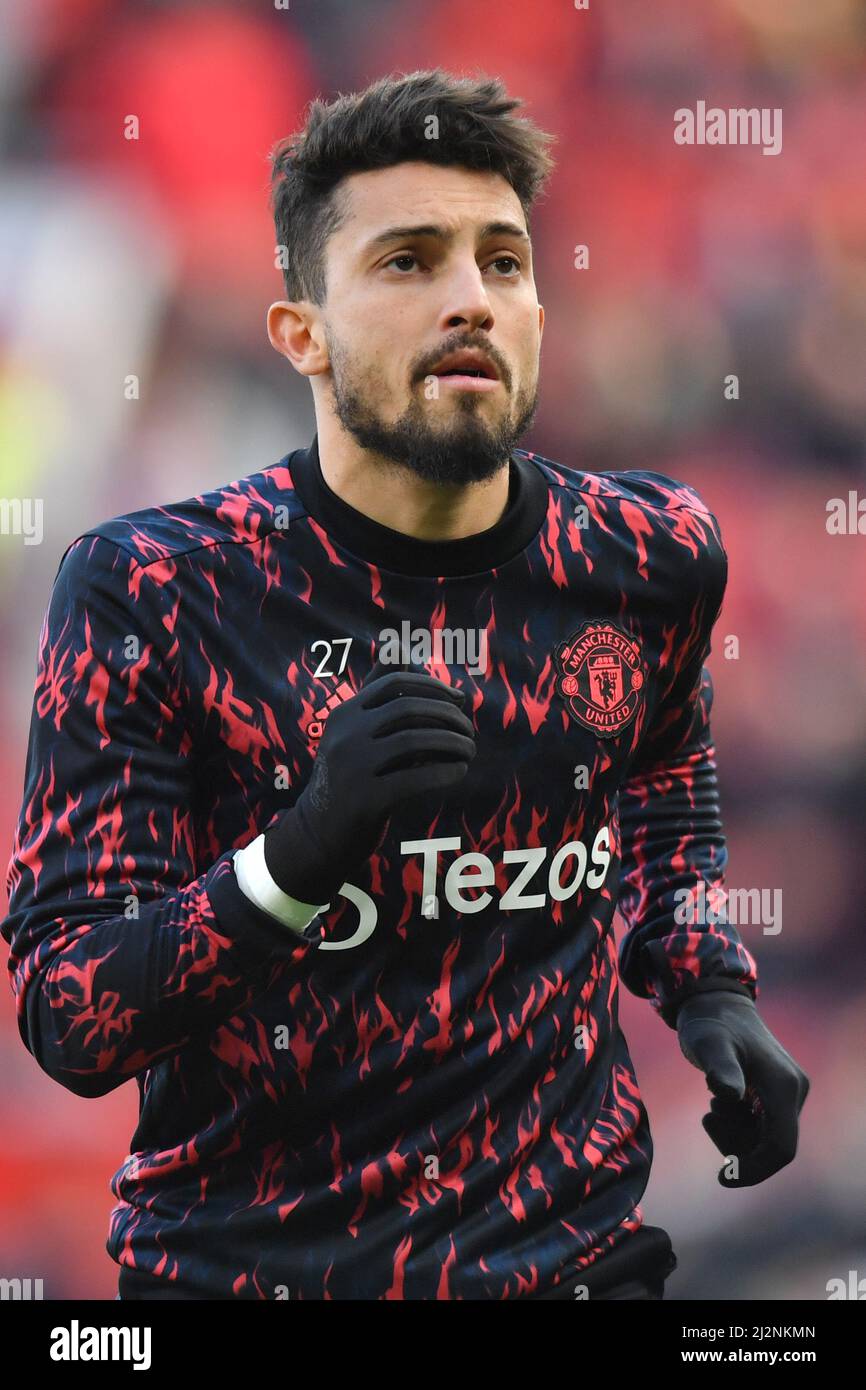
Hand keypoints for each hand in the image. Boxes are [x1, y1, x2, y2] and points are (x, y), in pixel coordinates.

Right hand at [263, 655, 475, 904]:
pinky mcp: (365, 799)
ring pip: (416, 741)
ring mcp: (352, 766)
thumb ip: (376, 695)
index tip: (460, 699)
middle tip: (470, 730)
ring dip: (453, 743)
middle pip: (408, 708)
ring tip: (470, 750)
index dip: (432, 686)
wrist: (320, 833)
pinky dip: (445, 771)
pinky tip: (460, 771)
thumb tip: (401, 647)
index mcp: (344, 714)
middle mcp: (344, 735)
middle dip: (448, 716)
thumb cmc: (349, 778)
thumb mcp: (355, 734)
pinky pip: (416, 778)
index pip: (393, 683)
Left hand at [675, 990, 809, 1187]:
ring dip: (735, 1131)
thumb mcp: (708, 1044)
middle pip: (772, 1147)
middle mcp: (793, 1091)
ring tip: (712, 1100)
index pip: (781, 1147)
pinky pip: (761, 1127)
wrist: (715, 1003)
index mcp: (783, 1085)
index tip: (723, 1178)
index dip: (754, 1170)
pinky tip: (719, 1098)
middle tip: (708, 1114)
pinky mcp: (777, 1093)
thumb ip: (720, 1068)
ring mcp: (788, 1093)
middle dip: (737, 1145)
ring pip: (765, 1139)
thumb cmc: (709, 1023)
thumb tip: (728, 1096)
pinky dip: (737, 1123)